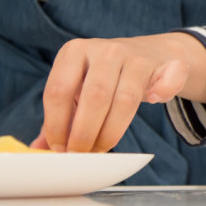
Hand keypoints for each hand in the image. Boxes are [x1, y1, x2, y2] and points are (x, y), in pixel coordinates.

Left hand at [34, 32, 205, 152]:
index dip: (56, 125)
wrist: (151, 54)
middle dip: (84, 134)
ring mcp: (135, 56)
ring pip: (125, 99)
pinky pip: (166, 80)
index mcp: (74, 51)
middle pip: (94, 96)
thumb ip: (60, 116)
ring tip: (102, 148)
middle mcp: (105, 50)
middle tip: (81, 154)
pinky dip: (162, 93)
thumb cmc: (106, 77)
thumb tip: (38, 150)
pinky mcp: (163, 64)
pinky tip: (154, 100)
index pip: (58, 91)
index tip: (59, 148)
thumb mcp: (78, 88)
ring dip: (111, 132)